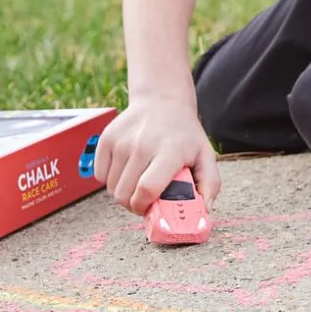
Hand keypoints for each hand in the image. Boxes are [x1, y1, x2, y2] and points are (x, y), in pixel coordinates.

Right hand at [93, 95, 219, 215]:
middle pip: (125, 194)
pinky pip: (100, 175)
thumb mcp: (205, 155)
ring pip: (111, 188)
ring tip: (137, 182)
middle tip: (144, 198)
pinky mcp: (107, 138)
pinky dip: (110, 180)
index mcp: (169, 152)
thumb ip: (210, 184)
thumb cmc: (184, 134)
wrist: (162, 101)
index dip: (144, 207)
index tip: (149, 209)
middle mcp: (143, 145)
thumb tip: (204, 210)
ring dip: (122, 192)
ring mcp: (122, 141)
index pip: (147, 189)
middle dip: (133, 204)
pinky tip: (126, 170)